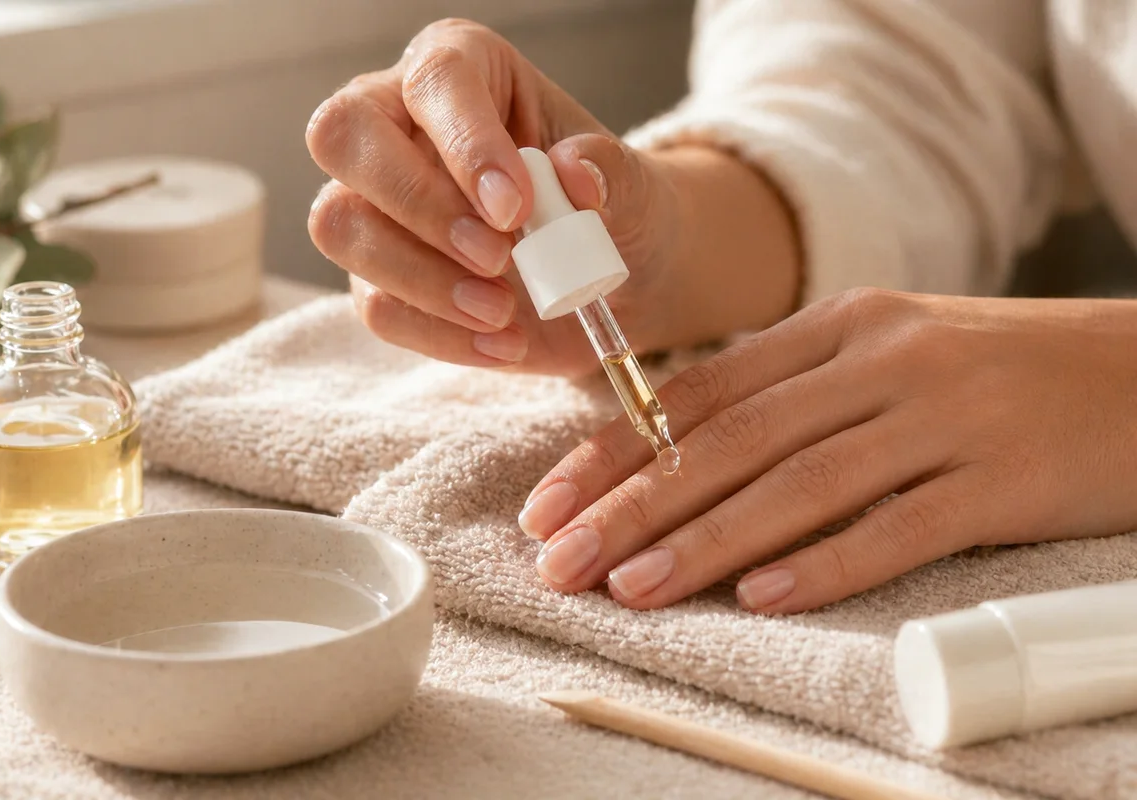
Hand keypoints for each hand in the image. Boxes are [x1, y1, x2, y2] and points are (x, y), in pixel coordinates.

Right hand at [305, 19, 798, 375]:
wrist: (619, 280)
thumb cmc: (617, 211)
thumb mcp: (638, 188)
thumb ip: (613, 172)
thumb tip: (576, 171)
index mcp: (463, 71)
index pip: (434, 82)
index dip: (466, 144)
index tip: (517, 209)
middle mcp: (399, 123)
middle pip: (343, 136)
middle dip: (419, 206)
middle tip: (498, 257)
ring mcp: (375, 203)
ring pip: (340, 226)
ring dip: (422, 279)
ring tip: (505, 311)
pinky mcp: (377, 276)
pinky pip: (375, 305)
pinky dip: (438, 334)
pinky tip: (503, 343)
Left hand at [517, 289, 1136, 612]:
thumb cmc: (999, 372)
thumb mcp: (890, 353)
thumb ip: (797, 393)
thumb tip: (685, 450)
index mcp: (843, 325)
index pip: (703, 392)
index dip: (617, 450)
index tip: (552, 504)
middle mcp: (881, 361)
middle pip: (733, 441)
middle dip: (634, 505)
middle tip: (561, 560)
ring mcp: (944, 416)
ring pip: (800, 485)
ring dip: (705, 541)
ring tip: (631, 586)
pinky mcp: (1003, 478)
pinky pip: (901, 526)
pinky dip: (827, 562)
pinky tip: (762, 595)